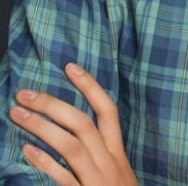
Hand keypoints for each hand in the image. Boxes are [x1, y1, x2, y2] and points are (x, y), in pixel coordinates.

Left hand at [9, 63, 138, 185]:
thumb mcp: (117, 174)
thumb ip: (100, 154)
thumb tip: (75, 131)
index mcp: (117, 152)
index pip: (107, 110)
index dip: (90, 86)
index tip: (69, 67)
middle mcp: (110, 162)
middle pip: (83, 124)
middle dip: (54, 104)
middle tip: (25, 93)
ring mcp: (98, 180)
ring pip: (71, 146)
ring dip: (42, 127)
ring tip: (18, 114)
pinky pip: (64, 178)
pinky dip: (45, 163)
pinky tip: (26, 150)